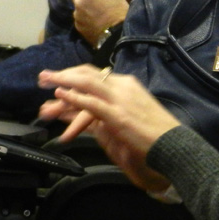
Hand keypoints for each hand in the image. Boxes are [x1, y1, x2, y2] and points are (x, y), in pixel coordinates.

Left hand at [38, 65, 179, 191]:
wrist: (175, 145)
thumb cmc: (156, 135)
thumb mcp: (131, 117)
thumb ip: (109, 112)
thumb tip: (87, 115)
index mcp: (127, 85)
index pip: (95, 75)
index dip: (74, 75)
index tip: (57, 79)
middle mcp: (123, 87)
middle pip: (88, 75)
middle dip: (63, 74)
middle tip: (43, 77)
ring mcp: (121, 100)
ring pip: (87, 83)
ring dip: (63, 80)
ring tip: (46, 81)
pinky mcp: (119, 116)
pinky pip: (92, 103)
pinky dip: (75, 96)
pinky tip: (61, 94)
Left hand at [56, 0, 129, 45]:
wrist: (117, 36)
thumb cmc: (118, 11)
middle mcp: (79, 2)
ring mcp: (77, 15)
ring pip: (78, 7)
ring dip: (83, 7)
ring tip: (96, 13)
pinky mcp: (78, 27)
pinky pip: (80, 19)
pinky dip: (85, 18)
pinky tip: (95, 23)